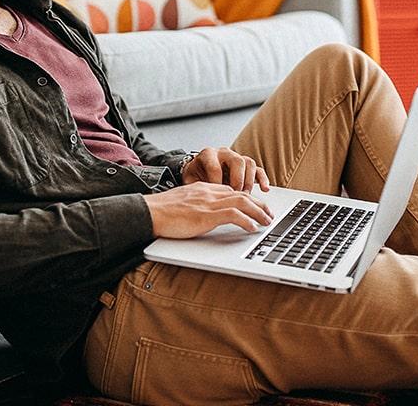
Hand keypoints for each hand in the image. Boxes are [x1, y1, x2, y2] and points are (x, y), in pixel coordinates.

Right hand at [143, 182, 274, 238]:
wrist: (149, 212)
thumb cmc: (161, 211)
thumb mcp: (183, 203)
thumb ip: (197, 205)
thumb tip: (204, 215)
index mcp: (203, 188)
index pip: (230, 190)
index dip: (246, 198)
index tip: (254, 207)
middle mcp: (209, 192)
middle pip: (240, 194)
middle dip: (258, 204)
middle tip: (268, 214)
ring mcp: (208, 202)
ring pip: (242, 202)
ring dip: (258, 212)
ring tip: (267, 221)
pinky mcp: (206, 214)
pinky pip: (233, 215)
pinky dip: (246, 220)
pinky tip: (252, 228)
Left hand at [181, 147, 270, 192]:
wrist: (197, 171)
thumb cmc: (194, 176)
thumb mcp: (190, 180)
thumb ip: (195, 187)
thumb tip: (199, 200)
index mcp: (208, 154)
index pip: (216, 167)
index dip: (216, 183)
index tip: (216, 196)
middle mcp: (224, 153)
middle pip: (237, 161)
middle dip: (237, 180)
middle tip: (235, 195)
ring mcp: (236, 158)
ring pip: (249, 164)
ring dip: (249, 182)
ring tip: (245, 196)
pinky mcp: (245, 166)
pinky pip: (258, 169)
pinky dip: (262, 179)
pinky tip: (265, 189)